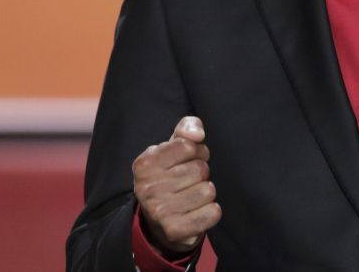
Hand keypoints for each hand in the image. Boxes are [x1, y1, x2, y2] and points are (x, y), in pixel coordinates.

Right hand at [132, 116, 221, 253]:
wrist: (158, 221)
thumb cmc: (169, 175)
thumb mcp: (173, 147)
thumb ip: (186, 129)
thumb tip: (197, 134)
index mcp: (145, 163)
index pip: (188, 146)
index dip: (197, 151)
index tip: (189, 159)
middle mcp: (148, 187)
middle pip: (200, 169)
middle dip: (201, 172)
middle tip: (189, 181)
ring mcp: (160, 211)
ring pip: (208, 190)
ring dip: (205, 192)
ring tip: (191, 196)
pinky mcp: (175, 230)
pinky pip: (212, 212)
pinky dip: (210, 211)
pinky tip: (197, 211)